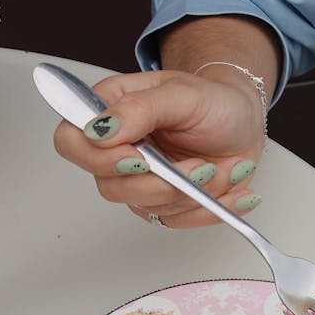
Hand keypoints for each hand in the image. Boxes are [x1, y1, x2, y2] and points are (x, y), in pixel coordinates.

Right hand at [52, 68, 264, 227]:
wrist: (243, 122)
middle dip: (162, 184)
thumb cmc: (213, 102)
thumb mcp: (182, 94)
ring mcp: (139, 180)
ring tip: (223, 168)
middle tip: (201, 166)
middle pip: (110, 186)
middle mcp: (117, 149)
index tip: (140, 157)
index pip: (71, 142)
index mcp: (109, 111)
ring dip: (194, 192)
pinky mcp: (164, 203)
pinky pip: (177, 221)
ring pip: (147, 207)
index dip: (99, 158)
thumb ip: (140, 108)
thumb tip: (101, 129)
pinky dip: (209, 208)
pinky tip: (230, 187)